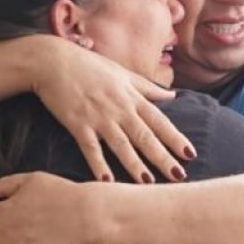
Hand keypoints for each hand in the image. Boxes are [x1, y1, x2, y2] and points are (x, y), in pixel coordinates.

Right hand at [34, 45, 195, 183]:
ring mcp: (98, 117)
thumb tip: (172, 95)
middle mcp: (119, 109)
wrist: (53, 60)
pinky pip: (90, 148)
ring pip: (121, 144)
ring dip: (135, 164)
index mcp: (131, 97)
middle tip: (178, 176)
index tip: (190, 154)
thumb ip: (148, 88)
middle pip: (145, 136)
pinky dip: (98, 164)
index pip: (159, 120)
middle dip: (162, 157)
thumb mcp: (123, 73)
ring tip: (148, 183)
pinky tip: (106, 182)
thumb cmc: (89, 65)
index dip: (175, 138)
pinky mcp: (77, 123)